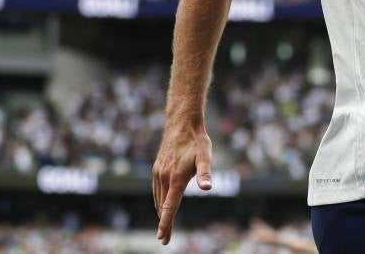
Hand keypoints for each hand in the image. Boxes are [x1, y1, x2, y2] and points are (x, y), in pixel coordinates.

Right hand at [152, 123, 211, 244]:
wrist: (182, 124)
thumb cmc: (197, 141)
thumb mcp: (205, 156)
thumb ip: (205, 173)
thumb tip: (208, 188)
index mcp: (175, 178)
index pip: (170, 206)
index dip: (166, 223)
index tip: (162, 237)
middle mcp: (164, 177)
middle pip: (162, 206)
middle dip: (163, 223)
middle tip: (164, 239)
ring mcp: (158, 173)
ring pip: (158, 198)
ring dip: (160, 213)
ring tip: (163, 227)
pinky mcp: (157, 168)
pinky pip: (156, 190)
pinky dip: (158, 201)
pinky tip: (161, 204)